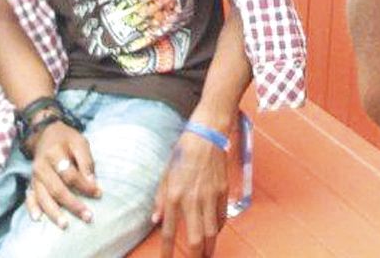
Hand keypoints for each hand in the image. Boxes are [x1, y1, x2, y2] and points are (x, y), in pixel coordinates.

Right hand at [25, 122, 99, 227]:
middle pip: (57, 189)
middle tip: (87, 216)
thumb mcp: (80, 141)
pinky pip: (29, 198)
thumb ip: (86, 161)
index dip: (85, 185)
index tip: (98, 193)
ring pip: (43, 197)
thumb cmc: (67, 139)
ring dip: (54, 213)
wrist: (46, 134)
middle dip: (73, 204)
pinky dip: (32, 208)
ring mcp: (34, 176)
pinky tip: (38, 219)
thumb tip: (92, 183)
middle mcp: (42, 166)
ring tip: (65, 225)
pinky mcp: (31, 182)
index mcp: (55, 153)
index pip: (70, 174)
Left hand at [153, 130, 228, 257]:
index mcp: (175, 196)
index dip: (167, 251)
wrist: (207, 134)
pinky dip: (217, 229)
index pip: (169, 232)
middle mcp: (192, 200)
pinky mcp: (223, 191)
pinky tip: (213, 233)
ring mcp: (210, 196)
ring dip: (208, 248)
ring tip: (206, 255)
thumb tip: (156, 220)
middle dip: (195, 256)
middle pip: (196, 239)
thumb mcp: (165, 174)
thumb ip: (160, 199)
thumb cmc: (183, 152)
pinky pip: (221, 217)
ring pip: (211, 232)